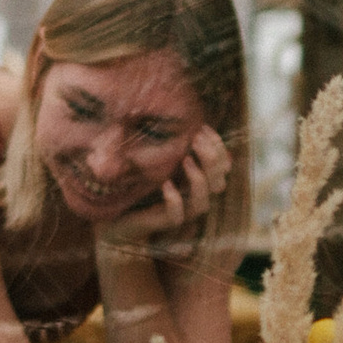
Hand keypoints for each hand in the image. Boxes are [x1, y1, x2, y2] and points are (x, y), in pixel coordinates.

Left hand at [97, 121, 229, 254]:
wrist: (120, 213)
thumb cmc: (142, 183)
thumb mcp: (160, 160)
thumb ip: (174, 146)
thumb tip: (182, 120)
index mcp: (198, 182)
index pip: (222, 167)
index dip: (218, 147)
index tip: (203, 127)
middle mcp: (194, 198)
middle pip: (219, 183)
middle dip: (211, 159)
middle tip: (195, 139)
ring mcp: (181, 212)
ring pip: (202, 203)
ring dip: (198, 180)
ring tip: (186, 159)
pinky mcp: (164, 222)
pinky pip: (176, 216)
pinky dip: (174, 200)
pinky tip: (166, 184)